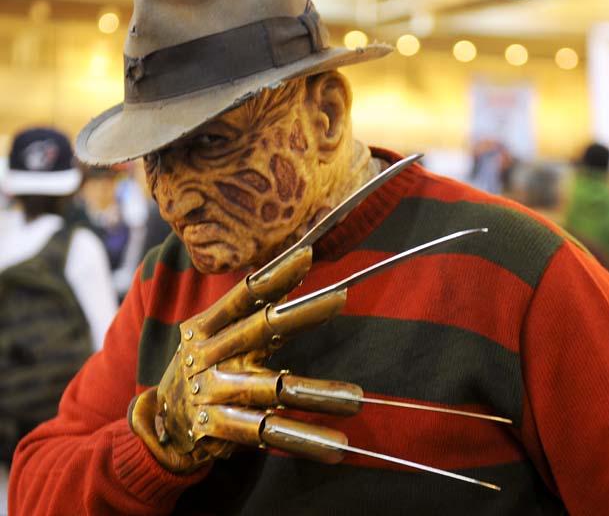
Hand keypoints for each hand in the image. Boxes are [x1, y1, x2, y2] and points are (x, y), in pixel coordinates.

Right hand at [130, 247, 360, 472]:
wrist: (160, 423)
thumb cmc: (202, 368)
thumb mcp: (214, 337)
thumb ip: (251, 317)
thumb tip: (292, 283)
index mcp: (208, 328)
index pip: (245, 295)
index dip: (275, 274)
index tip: (307, 254)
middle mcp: (211, 355)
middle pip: (261, 329)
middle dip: (302, 312)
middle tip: (340, 297)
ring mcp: (215, 392)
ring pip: (275, 389)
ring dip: (318, 394)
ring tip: (357, 399)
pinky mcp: (220, 427)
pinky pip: (269, 434)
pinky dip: (304, 441)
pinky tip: (336, 446)